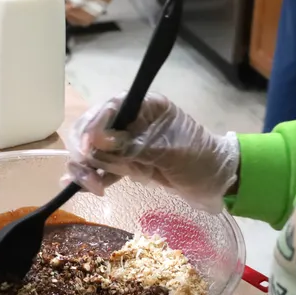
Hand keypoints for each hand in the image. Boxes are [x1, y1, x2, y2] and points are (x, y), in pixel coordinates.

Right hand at [64, 92, 239, 212]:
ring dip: (87, 169)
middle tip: (91, 177)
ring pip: (91, 150)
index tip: (90, 149)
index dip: (93, 128)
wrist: (214, 181)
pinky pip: (100, 166)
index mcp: (144, 106)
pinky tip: (81, 187)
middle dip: (86, 153)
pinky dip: (91, 176)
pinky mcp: (125, 161)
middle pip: (91, 130)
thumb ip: (133, 146)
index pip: (108, 110)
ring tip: (96, 188)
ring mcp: (125, 141)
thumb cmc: (199, 159)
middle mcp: (130, 120)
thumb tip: (97, 142)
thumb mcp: (169, 151)